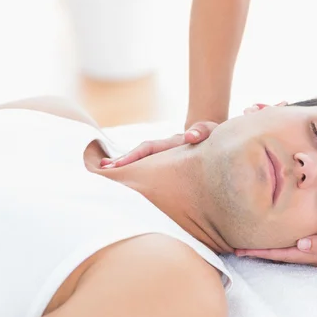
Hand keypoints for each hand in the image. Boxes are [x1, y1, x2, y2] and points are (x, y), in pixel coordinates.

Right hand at [100, 121, 216, 168]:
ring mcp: (166, 157)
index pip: (148, 149)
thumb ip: (202, 131)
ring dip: (127, 168)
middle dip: (122, 162)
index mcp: (171, 143)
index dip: (133, 157)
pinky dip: (138, 174)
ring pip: (144, 163)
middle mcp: (165, 149)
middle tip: (102, 170)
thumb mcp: (210, 130)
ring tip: (106, 174)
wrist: (214, 137)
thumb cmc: (212, 136)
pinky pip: (151, 170)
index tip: (117, 165)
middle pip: (140, 155)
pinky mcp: (168, 165)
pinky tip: (127, 185)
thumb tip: (190, 136)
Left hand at [235, 221, 316, 267]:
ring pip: (290, 248)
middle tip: (235, 245)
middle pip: (282, 252)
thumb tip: (300, 245)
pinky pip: (303, 242)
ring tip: (251, 240)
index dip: (262, 251)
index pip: (284, 253)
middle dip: (259, 250)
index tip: (239, 248)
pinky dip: (288, 240)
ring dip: (271, 245)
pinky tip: (283, 234)